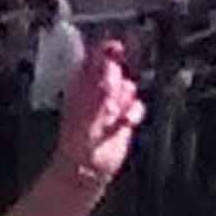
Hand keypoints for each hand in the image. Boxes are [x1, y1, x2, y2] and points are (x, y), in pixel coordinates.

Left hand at [53, 38, 145, 189]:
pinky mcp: (123, 117)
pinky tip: (124, 122)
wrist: (87, 168)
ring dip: (125, 99)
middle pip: (115, 70)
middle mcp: (96, 92)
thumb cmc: (79, 140)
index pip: (95, 58)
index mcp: (80, 85)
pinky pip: (136, 106)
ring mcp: (111, 104)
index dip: (106, 50)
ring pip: (128, 87)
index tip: (116, 47)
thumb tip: (108, 62)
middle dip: (118, 79)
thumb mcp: (88, 107)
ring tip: (114, 114)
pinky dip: (134, 113)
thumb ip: (100, 83)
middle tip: (112, 96)